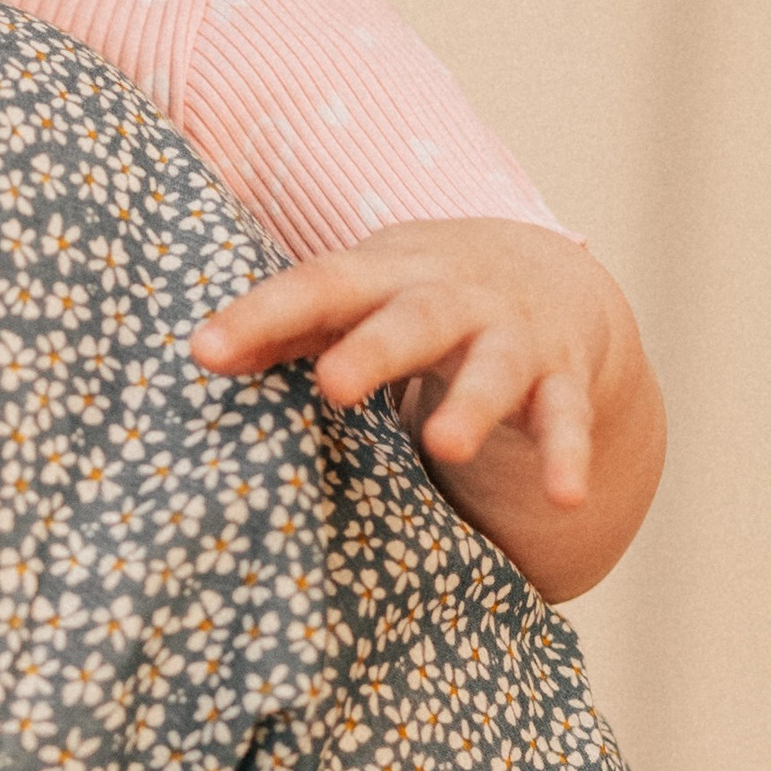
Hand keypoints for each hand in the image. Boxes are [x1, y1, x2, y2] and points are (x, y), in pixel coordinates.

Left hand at [187, 220, 664, 600]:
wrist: (548, 274)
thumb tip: (202, 353)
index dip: (263, 315)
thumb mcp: (359, 295)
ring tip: (445, 445)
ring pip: (496, 369)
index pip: (320, 285)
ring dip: (473, 405)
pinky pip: (566, 419)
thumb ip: (289, 326)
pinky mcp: (563, 380)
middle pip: (414, 318)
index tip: (206, 349)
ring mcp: (514, 338)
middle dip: (375, 349)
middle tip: (333, 383)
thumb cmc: (419, 296)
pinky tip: (565, 497)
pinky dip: (568, 456)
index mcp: (390, 273)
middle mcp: (456, 299)